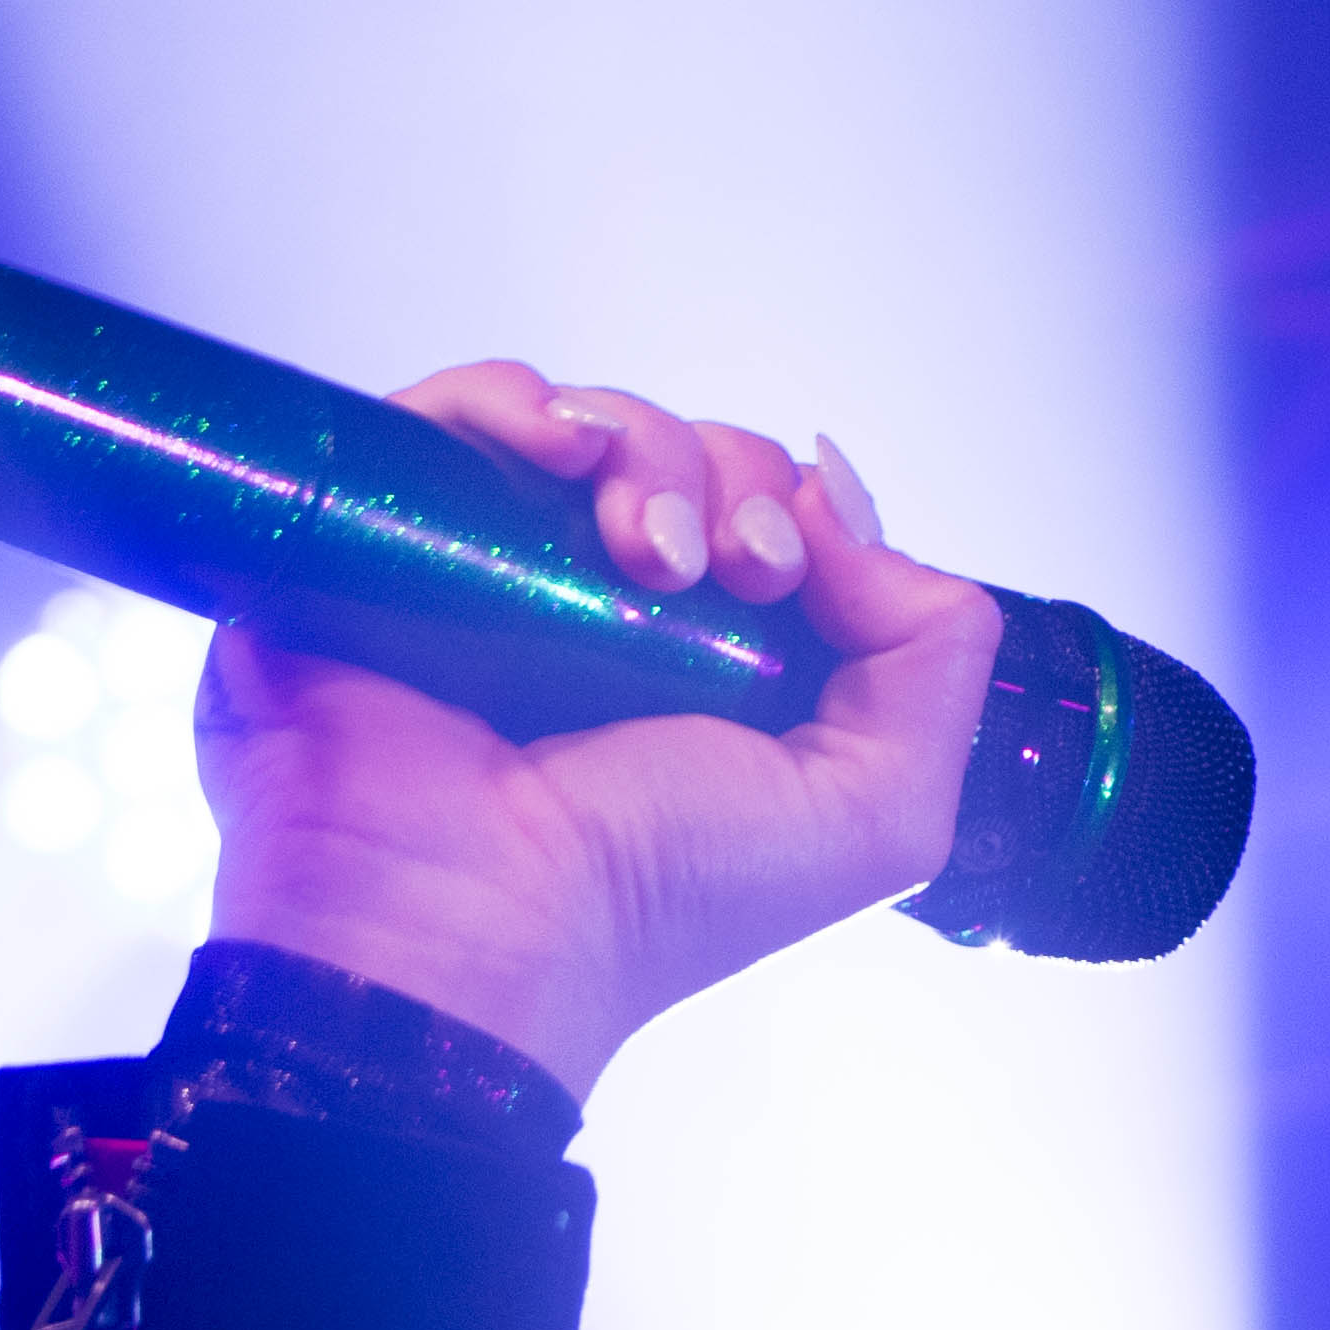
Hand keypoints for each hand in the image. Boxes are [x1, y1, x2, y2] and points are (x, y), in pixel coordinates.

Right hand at [192, 367, 1003, 1093]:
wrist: (470, 928)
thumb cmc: (656, 895)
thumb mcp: (876, 812)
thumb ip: (934, 661)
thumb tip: (851, 514)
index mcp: (719, 666)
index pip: (783, 519)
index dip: (804, 517)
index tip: (783, 575)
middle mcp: (610, 612)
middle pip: (700, 458)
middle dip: (732, 488)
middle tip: (715, 573)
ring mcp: (500, 569)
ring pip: (595, 428)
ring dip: (643, 453)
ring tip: (639, 550)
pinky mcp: (395, 535)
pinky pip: (459, 412)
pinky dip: (515, 401)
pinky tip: (555, 448)